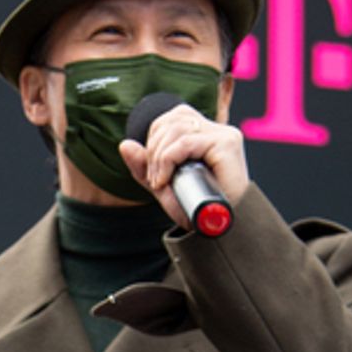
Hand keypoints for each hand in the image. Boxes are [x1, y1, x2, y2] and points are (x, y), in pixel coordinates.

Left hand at [116, 105, 248, 230]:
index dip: (154, 139)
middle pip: (172, 119)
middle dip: (153, 148)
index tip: (152, 172)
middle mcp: (217, 130)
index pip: (172, 117)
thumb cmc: (198, 212)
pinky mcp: (227, 144)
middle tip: (154, 179)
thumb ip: (144, 167)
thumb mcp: (164, 187)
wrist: (220, 233)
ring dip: (159, 156)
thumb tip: (124, 144)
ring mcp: (224, 135)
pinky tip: (165, 180)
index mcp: (205, 134)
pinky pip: (186, 142)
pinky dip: (168, 159)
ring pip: (177, 129)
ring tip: (160, 182)